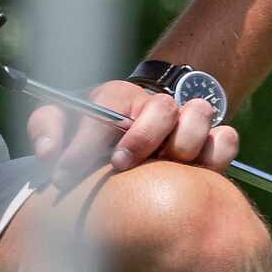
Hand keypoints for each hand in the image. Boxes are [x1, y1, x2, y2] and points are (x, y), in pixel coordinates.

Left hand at [28, 81, 238, 191]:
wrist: (128, 147)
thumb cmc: (90, 138)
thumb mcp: (63, 125)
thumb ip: (46, 128)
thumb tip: (46, 151)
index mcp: (117, 98)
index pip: (105, 107)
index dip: (84, 141)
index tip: (65, 173)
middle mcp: (154, 107)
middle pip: (161, 108)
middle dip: (140, 138)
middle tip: (119, 166)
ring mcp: (186, 122)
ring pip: (199, 115)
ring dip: (182, 143)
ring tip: (162, 167)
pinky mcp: (211, 143)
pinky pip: (226, 139)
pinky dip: (217, 153)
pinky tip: (197, 173)